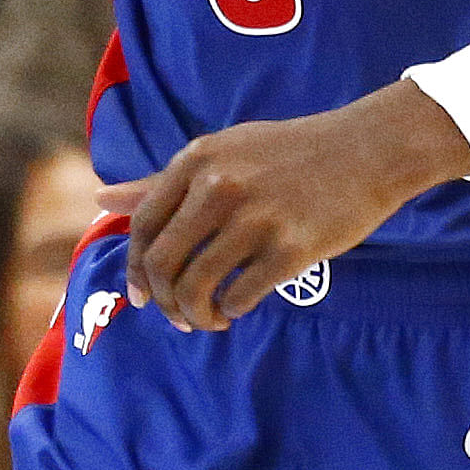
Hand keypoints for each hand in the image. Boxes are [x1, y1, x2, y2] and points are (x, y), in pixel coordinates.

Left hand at [104, 81, 469, 330]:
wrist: (368, 150)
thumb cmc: (290, 154)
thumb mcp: (222, 152)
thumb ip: (161, 181)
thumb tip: (101, 199)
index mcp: (197, 160)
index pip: (143, 227)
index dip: (136, 270)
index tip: (143, 297)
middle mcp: (219, 186)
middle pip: (163, 262)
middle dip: (163, 301)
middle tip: (178, 317)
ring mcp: (255, 217)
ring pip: (196, 287)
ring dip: (196, 315)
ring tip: (210, 319)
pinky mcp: (291, 247)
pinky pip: (240, 296)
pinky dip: (231, 311)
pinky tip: (238, 308)